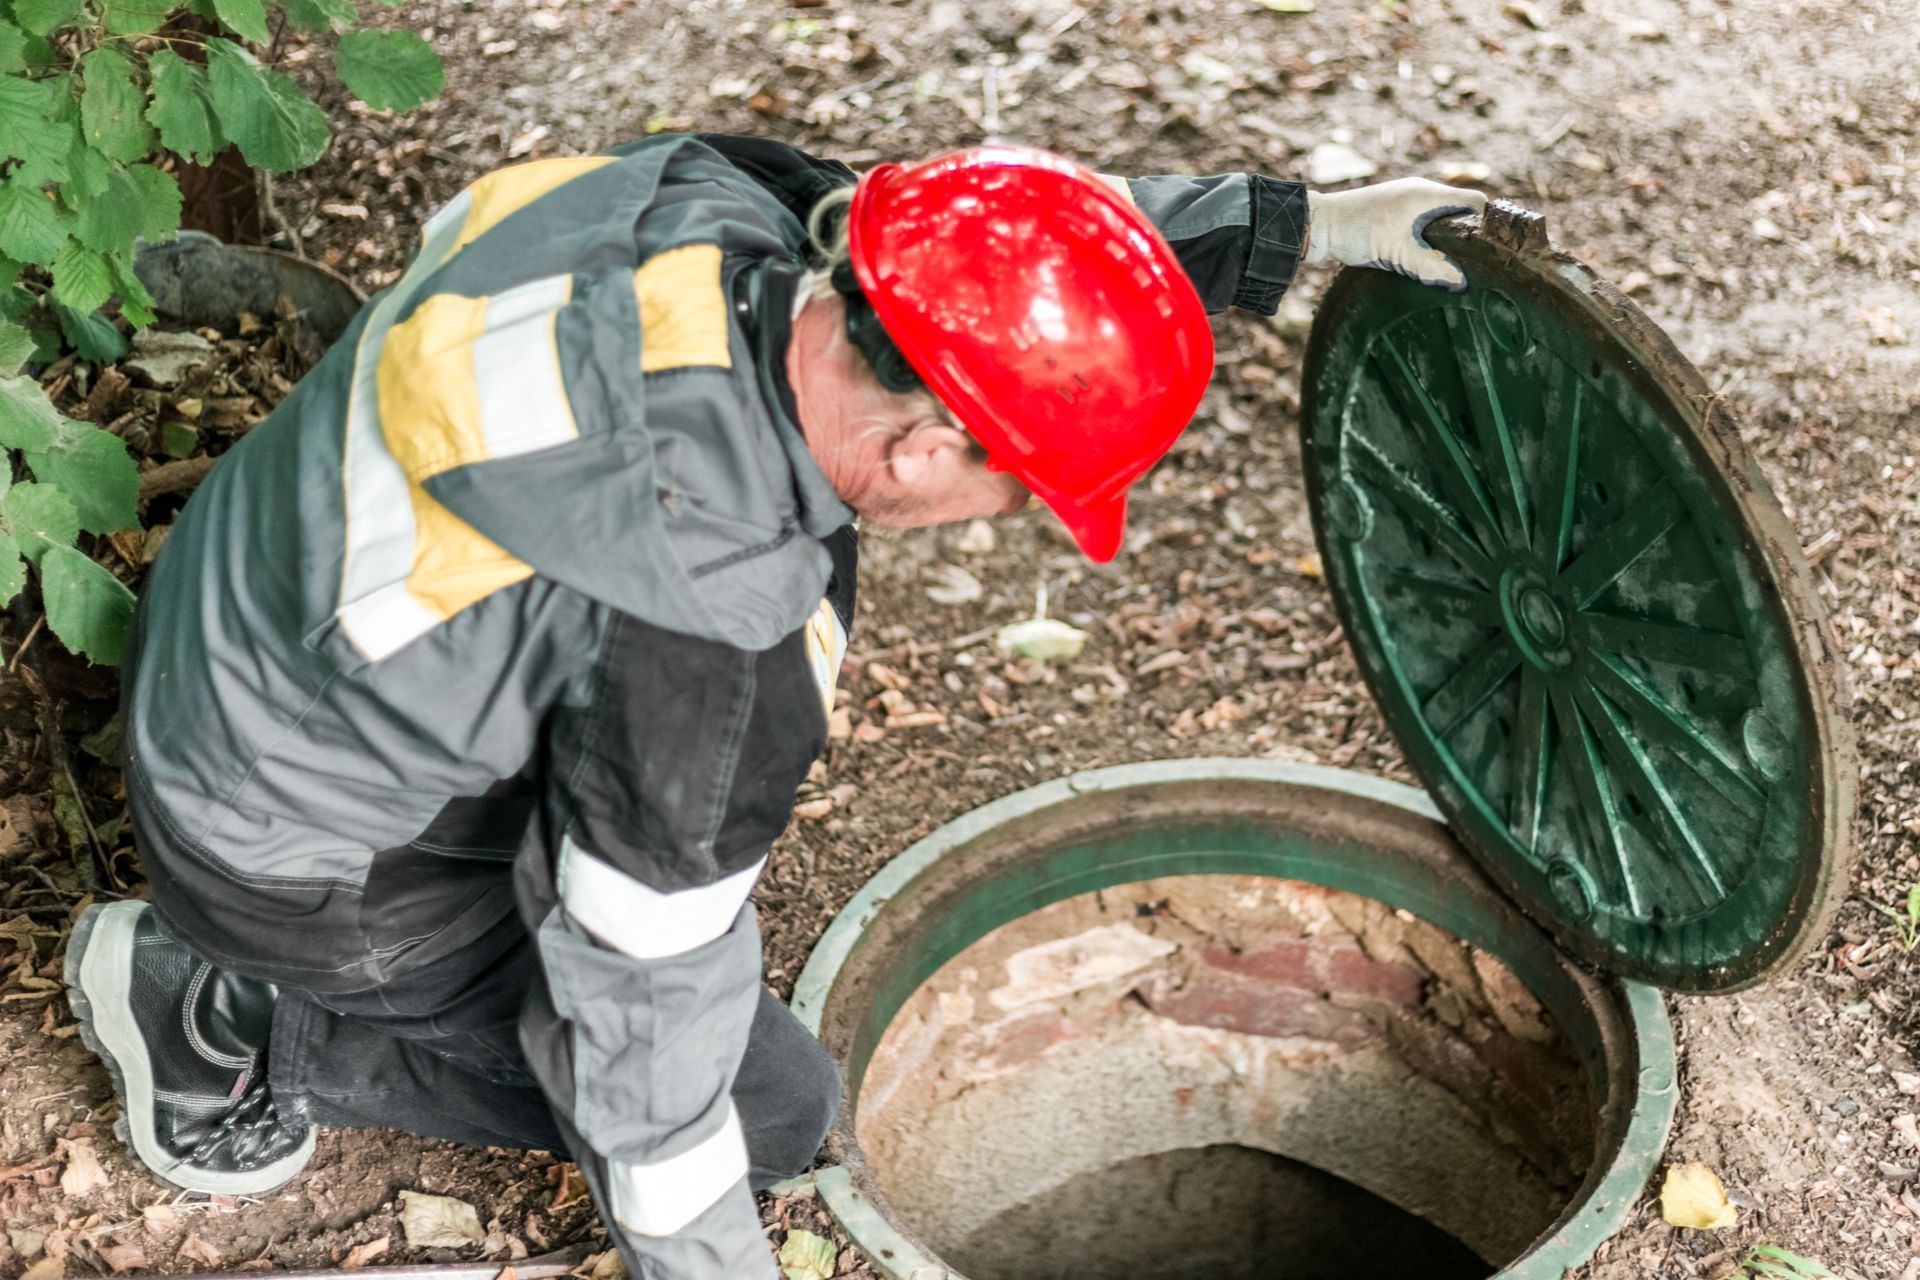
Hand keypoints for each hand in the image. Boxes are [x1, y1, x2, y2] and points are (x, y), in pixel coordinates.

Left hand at [1305, 177, 1488, 290]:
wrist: (1318, 226)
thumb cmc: (1355, 231)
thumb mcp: (1395, 252)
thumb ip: (1429, 265)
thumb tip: (1460, 280)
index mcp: (1427, 194)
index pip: (1474, 202)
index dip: (1486, 224)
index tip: (1491, 250)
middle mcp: (1421, 193)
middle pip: (1460, 213)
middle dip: (1468, 237)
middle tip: (1475, 265)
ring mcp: (1407, 203)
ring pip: (1441, 222)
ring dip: (1446, 242)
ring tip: (1453, 267)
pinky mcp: (1395, 215)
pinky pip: (1423, 226)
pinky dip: (1429, 242)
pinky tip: (1428, 262)